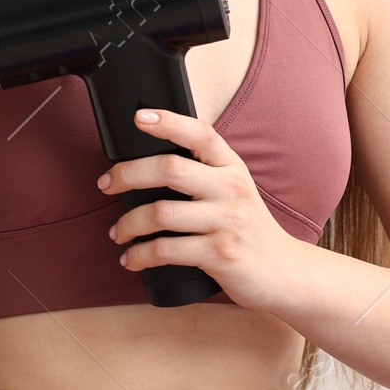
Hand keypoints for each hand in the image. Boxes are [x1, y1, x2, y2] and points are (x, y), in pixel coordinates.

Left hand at [99, 107, 306, 313]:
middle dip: (127, 174)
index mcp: (232, 167)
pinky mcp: (219, 254)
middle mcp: (231, 189)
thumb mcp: (234, 191)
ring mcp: (227, 222)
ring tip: (117, 231)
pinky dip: (140, 255)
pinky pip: (166, 250)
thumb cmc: (247, 229)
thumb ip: (204, 173)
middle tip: (106, 185)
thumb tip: (149, 162)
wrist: (283, 271)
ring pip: (160, 213)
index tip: (139, 117)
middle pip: (169, 169)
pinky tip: (131, 258)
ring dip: (128, 223)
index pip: (201, 133)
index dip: (169, 121)